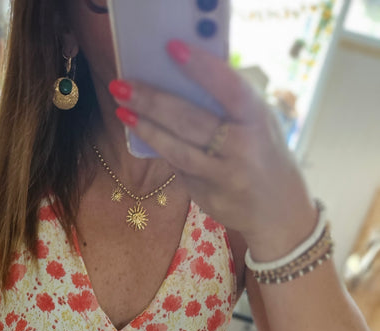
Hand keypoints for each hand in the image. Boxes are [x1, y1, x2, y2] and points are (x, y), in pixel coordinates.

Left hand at [109, 41, 317, 259]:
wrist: (279, 210)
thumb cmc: (264, 151)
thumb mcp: (259, 121)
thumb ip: (230, 102)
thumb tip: (181, 79)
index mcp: (257, 118)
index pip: (229, 88)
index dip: (201, 68)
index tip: (172, 49)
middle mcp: (242, 147)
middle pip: (191, 121)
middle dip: (152, 102)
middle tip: (121, 86)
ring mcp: (224, 176)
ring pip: (178, 150)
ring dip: (147, 129)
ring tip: (123, 111)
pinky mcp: (209, 196)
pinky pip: (180, 169)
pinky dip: (163, 149)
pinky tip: (144, 134)